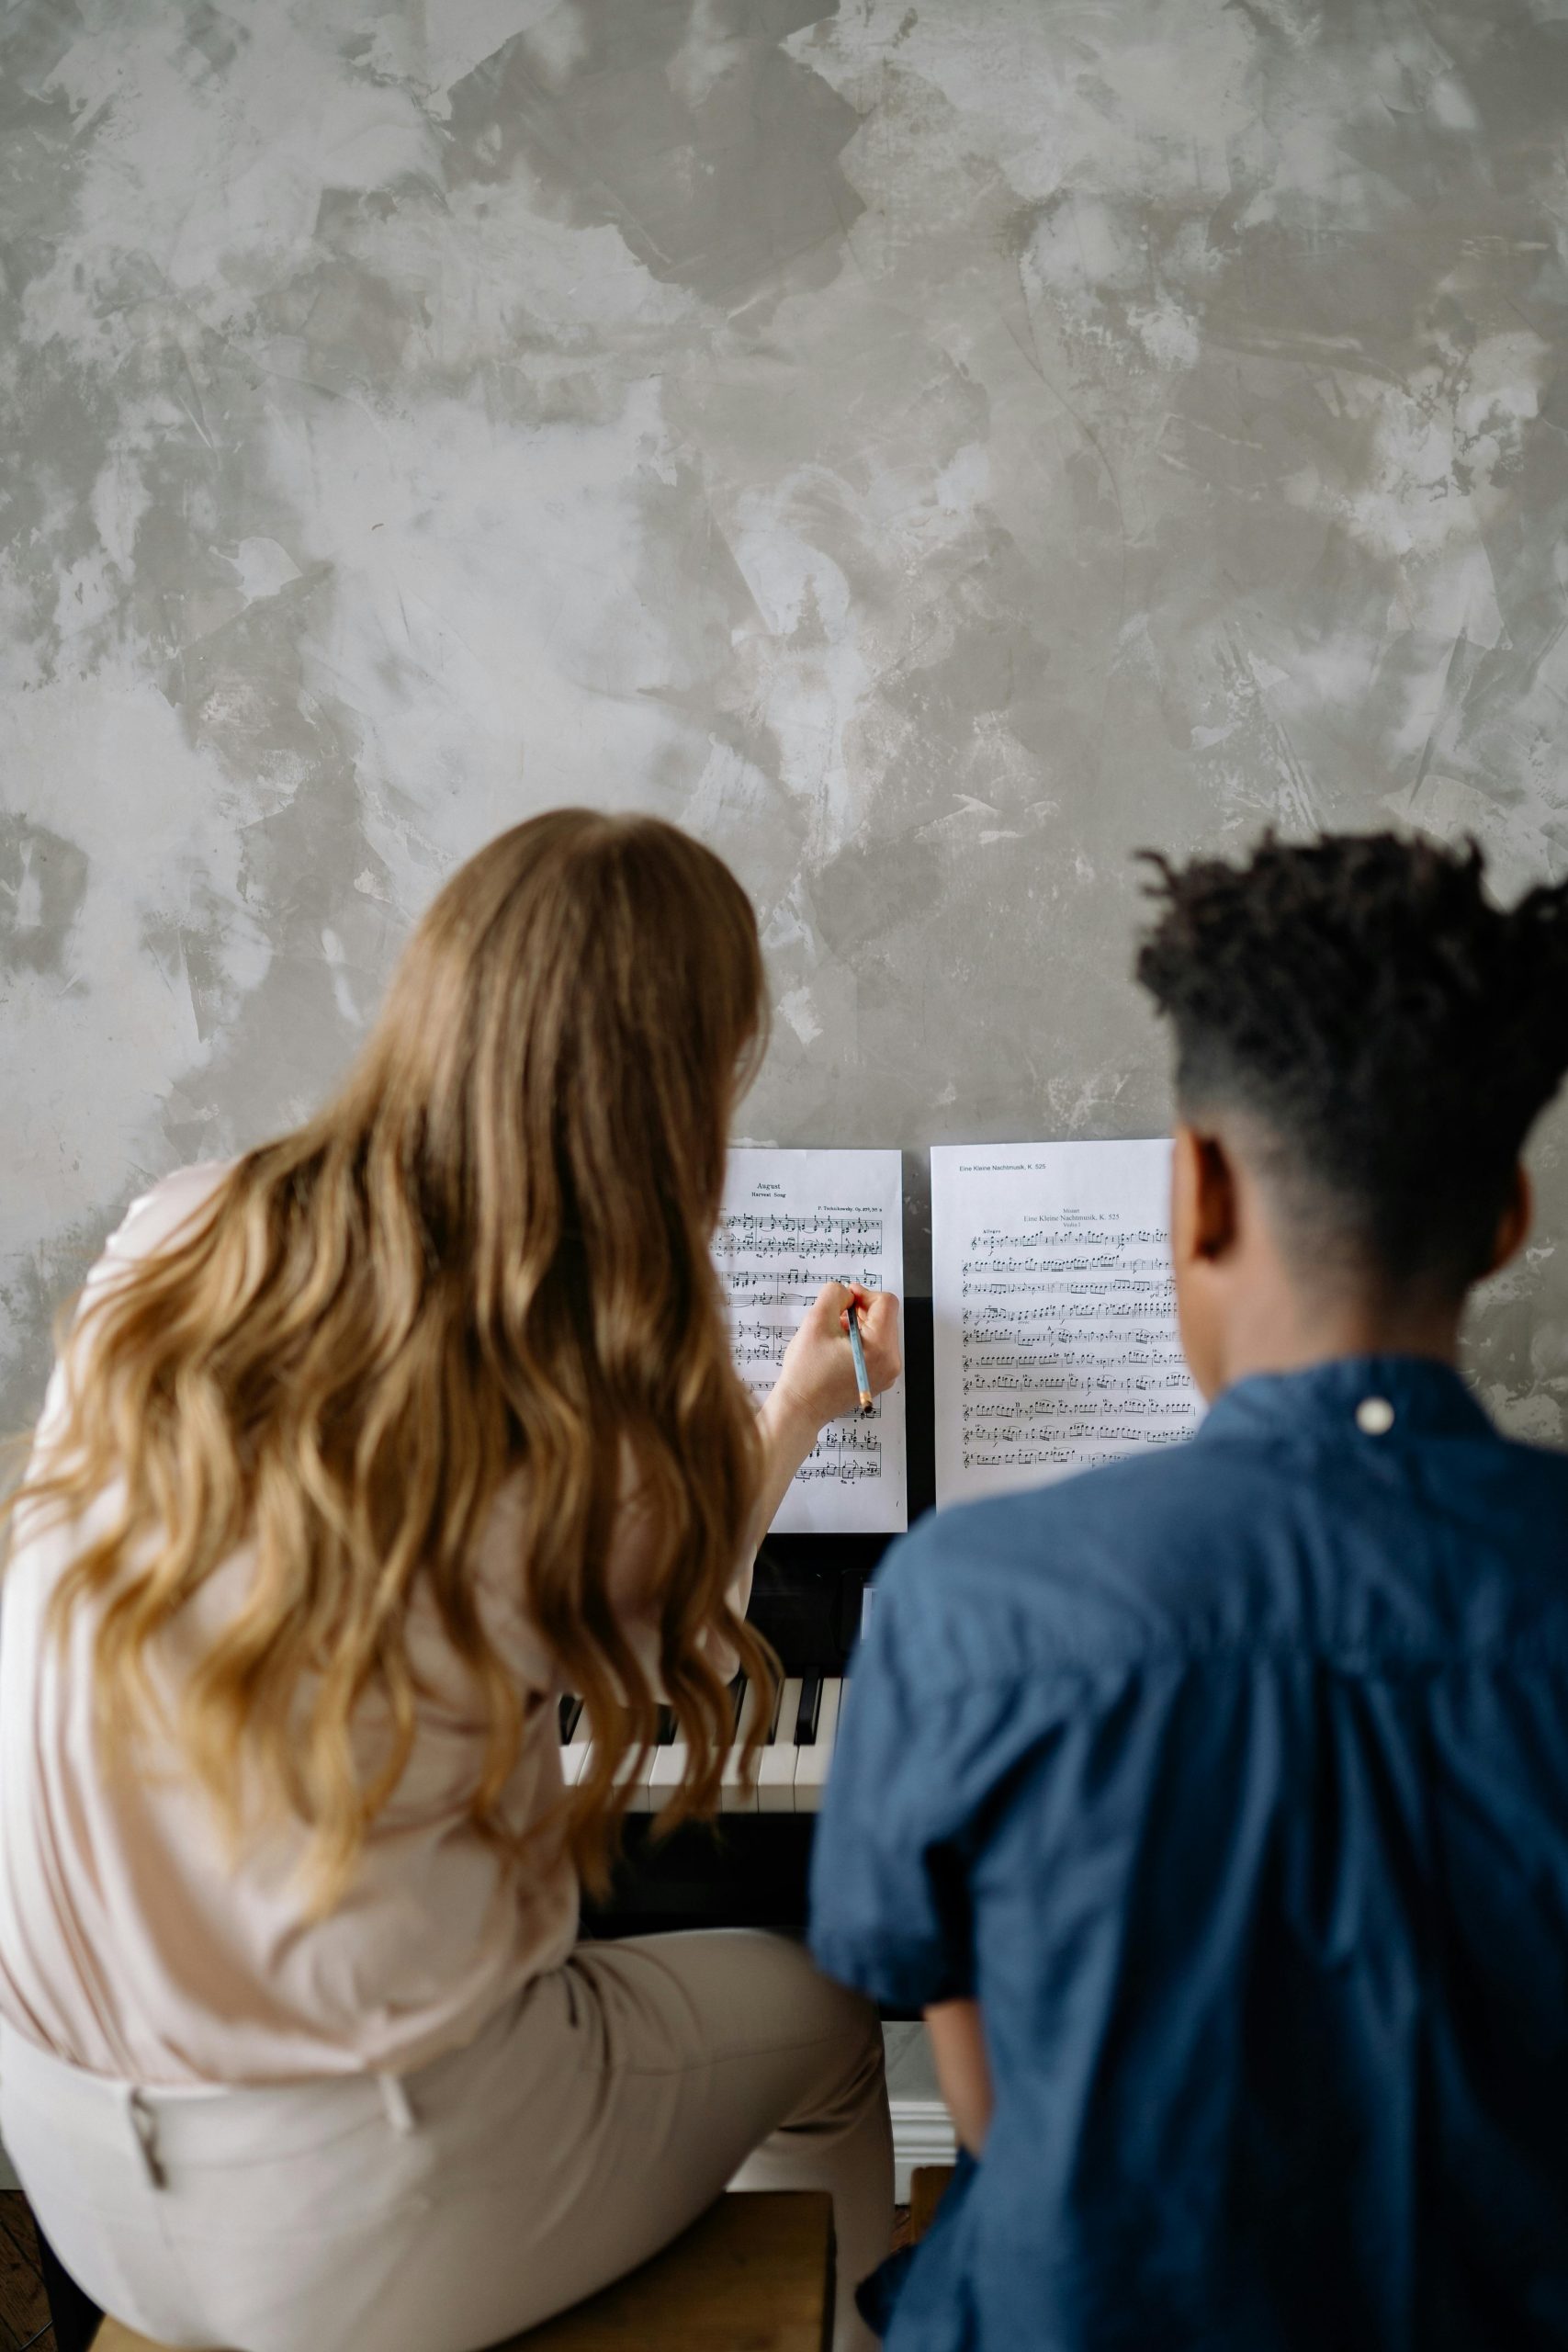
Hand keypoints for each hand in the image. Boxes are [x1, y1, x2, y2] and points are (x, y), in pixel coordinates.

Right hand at [771, 1283, 901, 1435]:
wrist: (800, 1409)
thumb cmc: (806, 1373)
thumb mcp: (816, 1321)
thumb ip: (834, 1295)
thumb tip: (847, 1293)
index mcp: (881, 1348)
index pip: (886, 1303)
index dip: (863, 1294)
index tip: (844, 1298)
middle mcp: (891, 1363)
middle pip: (884, 1317)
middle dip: (859, 1311)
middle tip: (834, 1317)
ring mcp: (886, 1373)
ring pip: (879, 1332)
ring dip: (857, 1325)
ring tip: (833, 1334)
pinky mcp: (878, 1379)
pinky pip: (875, 1348)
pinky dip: (858, 1341)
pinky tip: (837, 1347)